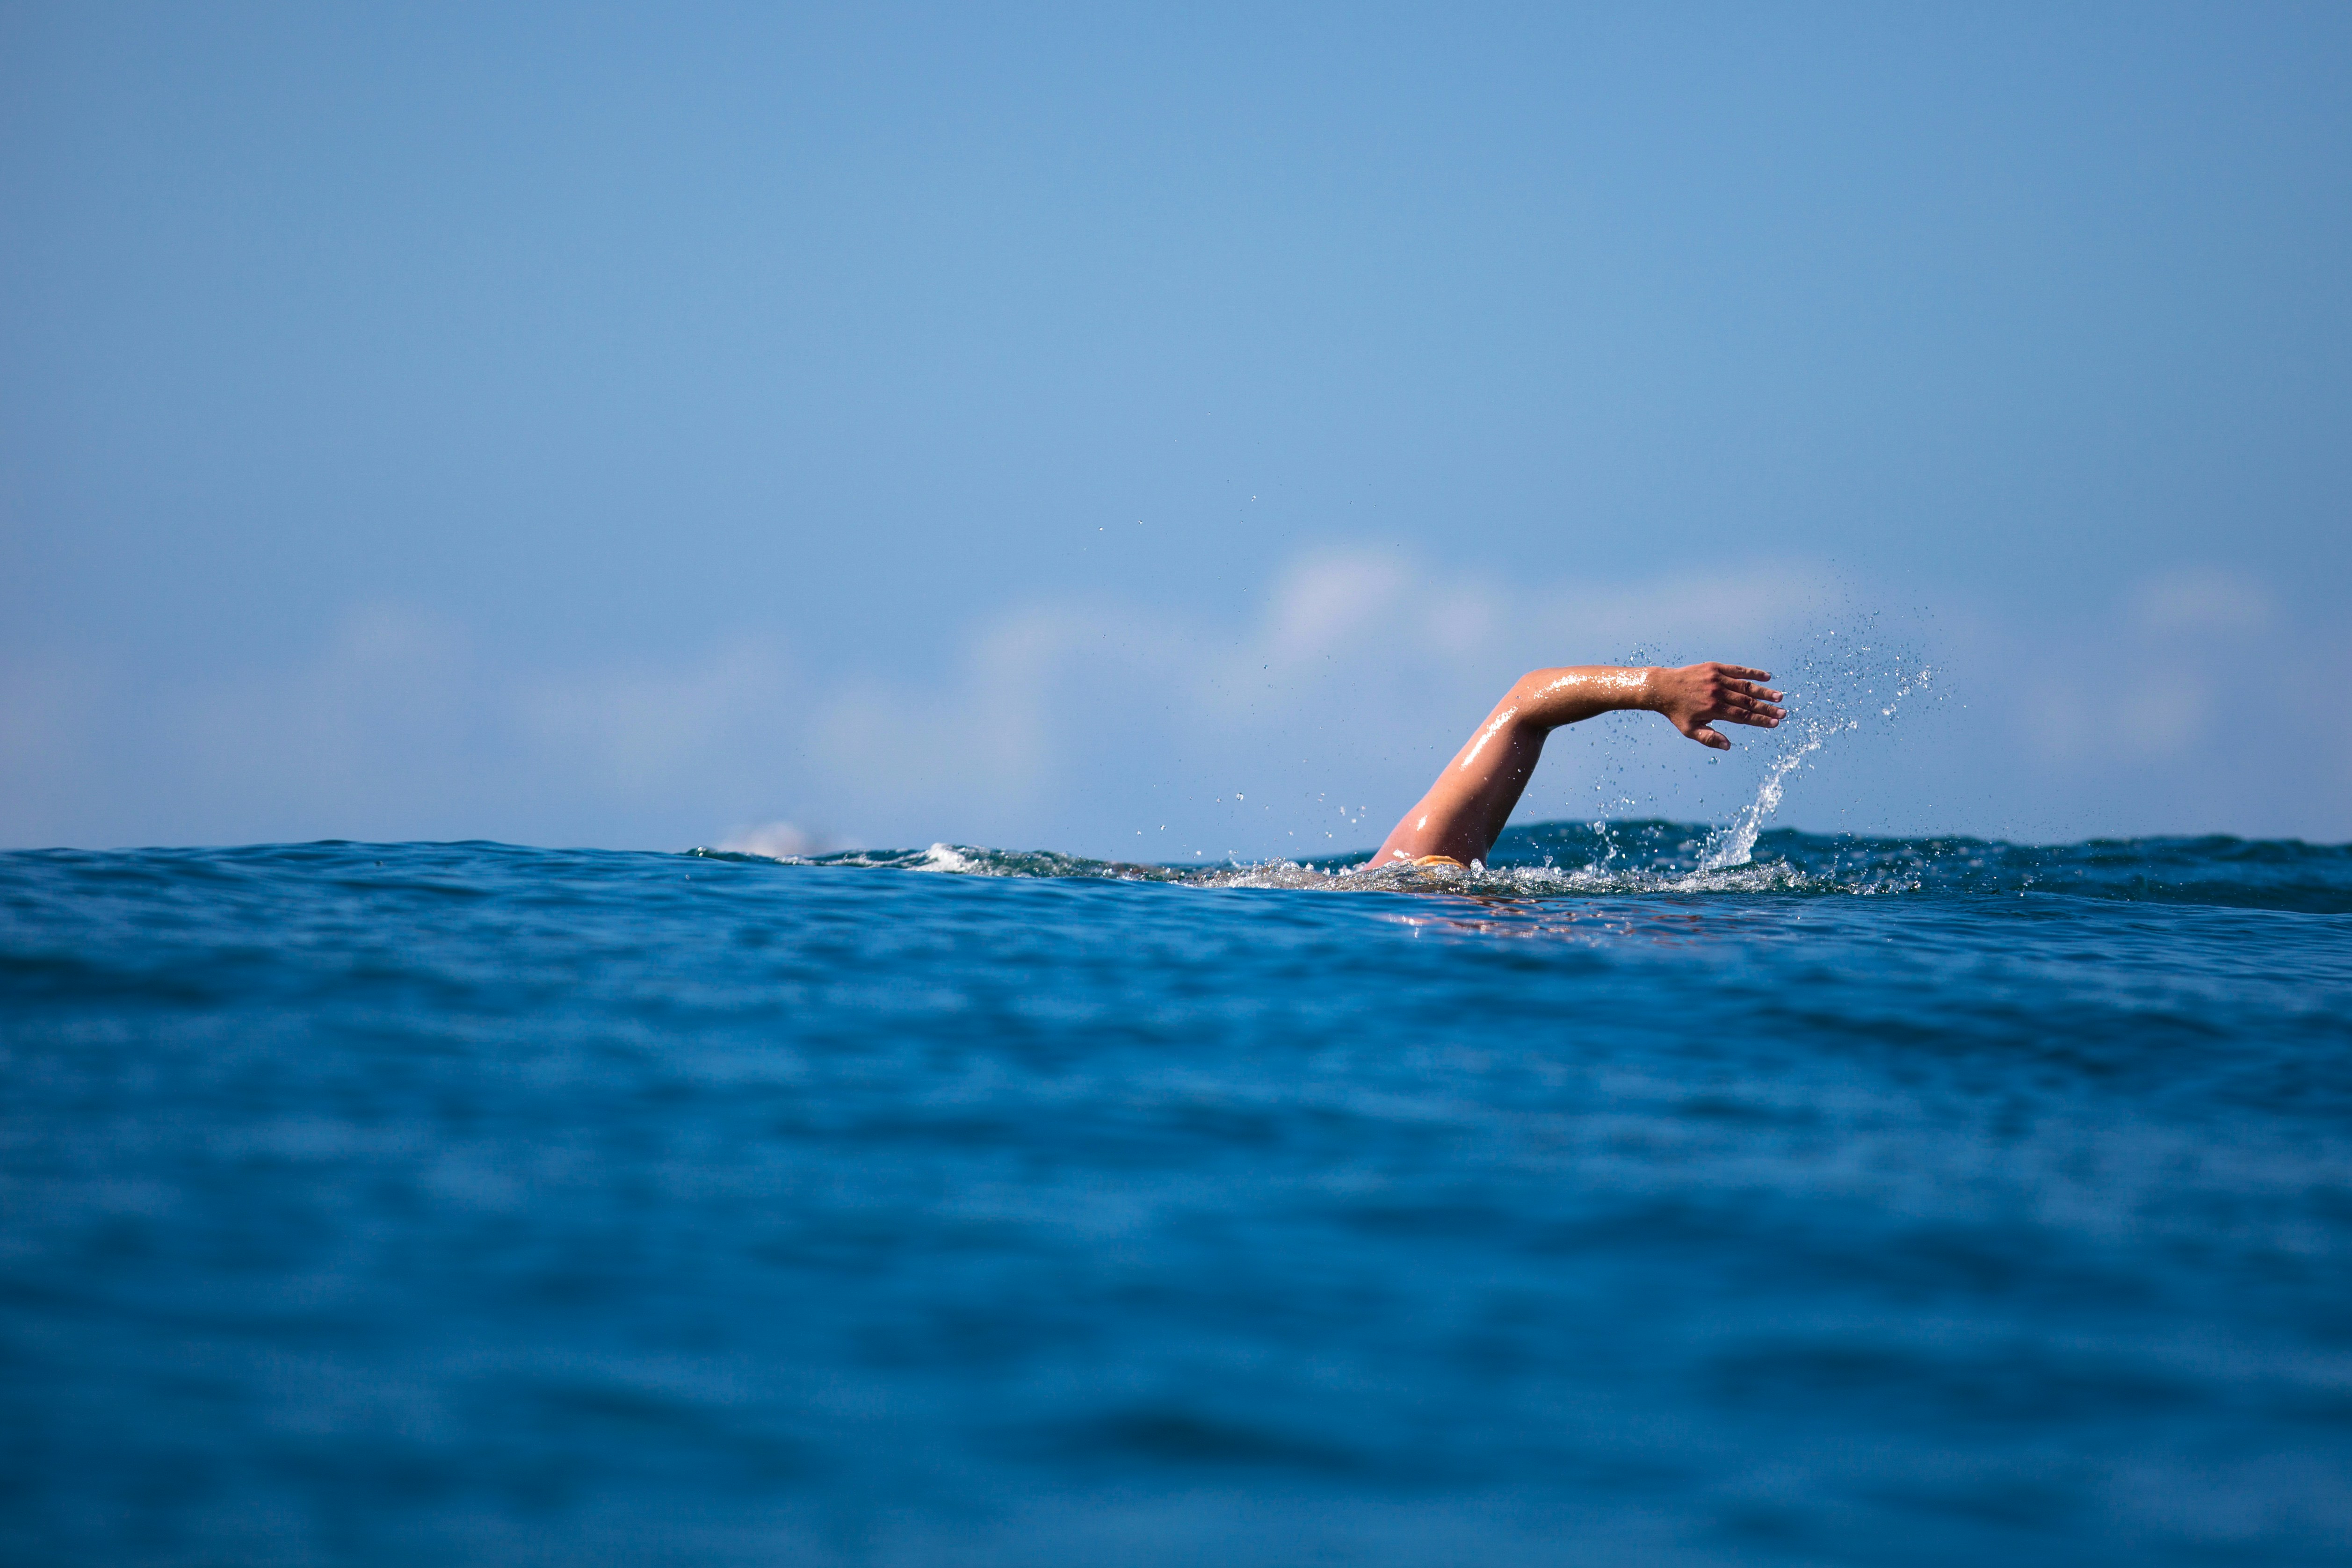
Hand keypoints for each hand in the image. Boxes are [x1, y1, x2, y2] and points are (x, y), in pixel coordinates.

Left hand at [1650, 663, 1784, 749]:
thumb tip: (1728, 746)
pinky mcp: (1714, 667)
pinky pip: (1737, 670)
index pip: (1743, 716)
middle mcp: (1717, 692)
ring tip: (1779, 697)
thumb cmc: (1677, 712)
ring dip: (1764, 692)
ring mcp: (1716, 678)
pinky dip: (1752, 673)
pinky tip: (1767, 677)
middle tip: (1784, 712)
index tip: (1775, 723)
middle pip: (1748, 702)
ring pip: (1745, 686)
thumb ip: (1709, 738)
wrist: (1663, 688)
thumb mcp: (1689, 730)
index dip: (1760, 720)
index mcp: (1713, 709)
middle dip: (1767, 708)